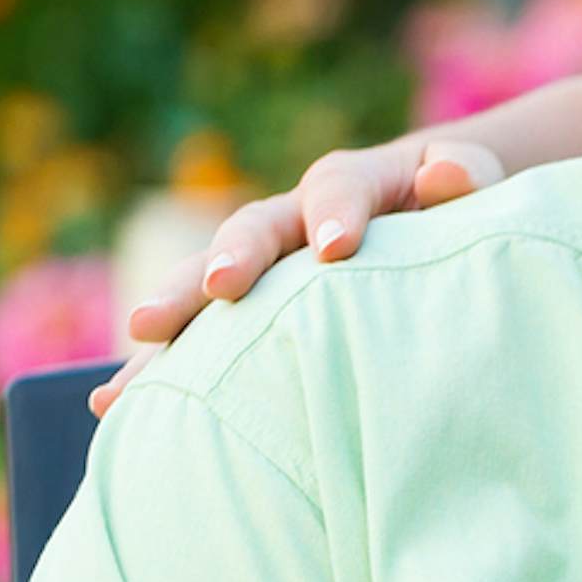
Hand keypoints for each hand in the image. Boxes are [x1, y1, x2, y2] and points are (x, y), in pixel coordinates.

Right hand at [92, 135, 502, 414]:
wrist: (426, 216)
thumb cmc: (452, 206)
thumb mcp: (468, 183)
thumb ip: (463, 177)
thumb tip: (446, 179)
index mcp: (348, 183)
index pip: (338, 189)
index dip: (338, 213)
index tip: (339, 247)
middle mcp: (289, 220)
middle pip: (251, 232)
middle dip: (230, 260)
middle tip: (217, 289)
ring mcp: (260, 267)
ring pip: (205, 287)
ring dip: (171, 322)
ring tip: (130, 368)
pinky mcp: (246, 312)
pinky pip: (198, 337)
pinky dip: (159, 367)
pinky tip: (112, 404)